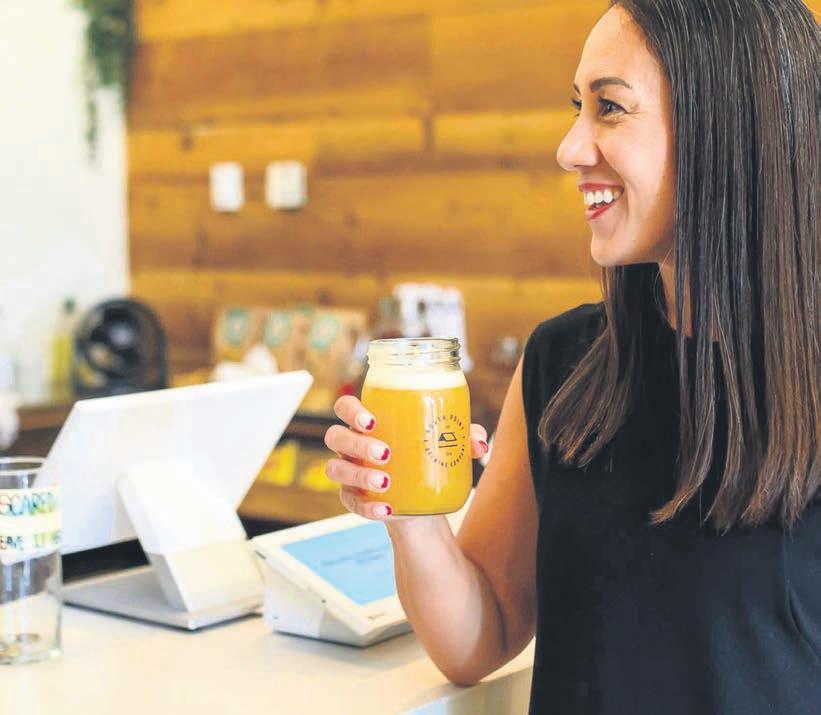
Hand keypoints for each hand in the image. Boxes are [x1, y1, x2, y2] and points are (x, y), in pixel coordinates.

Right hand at [324, 395, 489, 520]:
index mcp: (369, 423)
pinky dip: (367, 507)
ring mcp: (349, 473)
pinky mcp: (353, 499)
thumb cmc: (429, 458)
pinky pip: (350, 502)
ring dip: (359, 475)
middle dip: (356, 443)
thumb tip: (479, 443)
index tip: (372, 420)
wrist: (423, 501)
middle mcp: (352, 445)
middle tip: (384, 453)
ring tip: (386, 482)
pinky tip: (386, 509)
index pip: (345, 407)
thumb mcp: (448, 446)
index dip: (351, 410)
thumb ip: (465, 438)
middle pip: (335, 436)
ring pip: (336, 469)